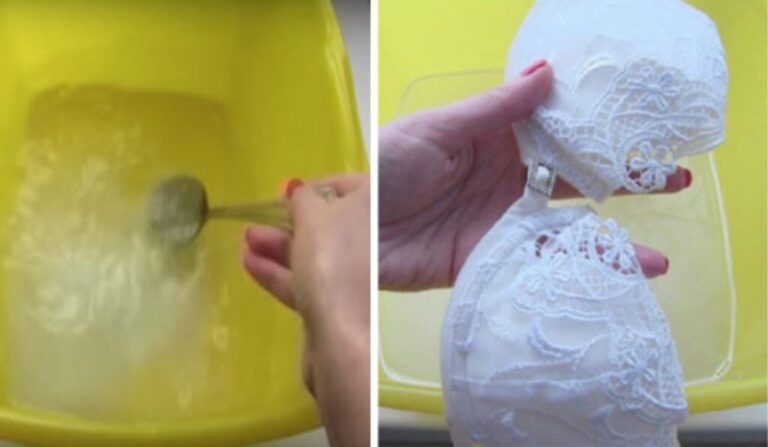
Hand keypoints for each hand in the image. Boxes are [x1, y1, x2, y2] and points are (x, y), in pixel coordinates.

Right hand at [243, 173, 369, 446]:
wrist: (350, 338)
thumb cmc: (334, 258)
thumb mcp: (314, 216)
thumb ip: (303, 198)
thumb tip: (297, 188)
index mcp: (380, 205)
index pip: (344, 185)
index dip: (311, 190)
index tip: (282, 197)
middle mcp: (380, 234)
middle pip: (331, 222)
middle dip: (290, 221)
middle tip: (257, 221)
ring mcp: (368, 272)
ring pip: (321, 254)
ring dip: (281, 246)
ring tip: (247, 241)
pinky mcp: (351, 305)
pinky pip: (317, 281)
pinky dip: (287, 273)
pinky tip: (252, 265)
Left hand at [379, 60, 690, 290]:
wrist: (352, 234)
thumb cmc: (386, 169)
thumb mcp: (436, 131)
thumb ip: (492, 112)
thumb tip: (547, 74)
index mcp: (495, 141)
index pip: (557, 132)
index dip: (597, 129)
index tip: (641, 127)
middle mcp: (507, 182)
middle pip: (573, 181)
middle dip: (622, 180)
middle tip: (672, 179)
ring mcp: (501, 224)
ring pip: (563, 231)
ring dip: (607, 242)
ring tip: (654, 258)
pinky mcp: (490, 263)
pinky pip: (536, 267)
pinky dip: (570, 274)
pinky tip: (605, 282)